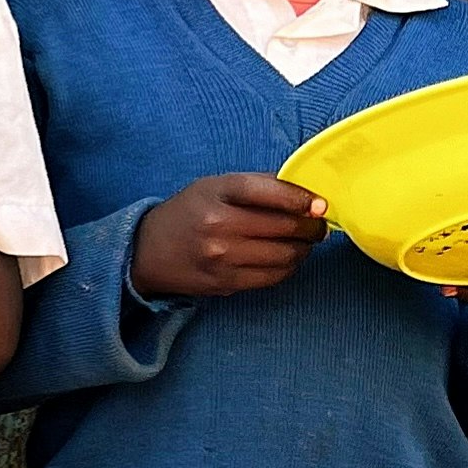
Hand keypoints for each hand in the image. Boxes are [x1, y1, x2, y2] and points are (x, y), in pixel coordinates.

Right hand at [131, 173, 326, 298]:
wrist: (145, 252)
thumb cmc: (187, 213)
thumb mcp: (215, 186)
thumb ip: (258, 186)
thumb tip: (306, 195)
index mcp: (219, 192)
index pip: (273, 192)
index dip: (304, 200)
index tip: (321, 205)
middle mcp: (220, 224)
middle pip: (286, 227)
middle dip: (312, 227)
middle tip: (319, 225)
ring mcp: (222, 257)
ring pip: (285, 255)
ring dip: (304, 249)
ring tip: (304, 243)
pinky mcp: (225, 282)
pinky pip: (272, 277)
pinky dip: (288, 267)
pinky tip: (287, 259)